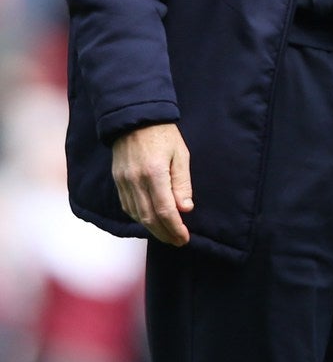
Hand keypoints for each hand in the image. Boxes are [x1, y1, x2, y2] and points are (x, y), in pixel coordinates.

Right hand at [112, 122, 192, 245]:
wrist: (134, 119)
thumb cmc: (164, 135)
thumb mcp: (181, 155)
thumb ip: (182, 183)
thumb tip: (185, 209)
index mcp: (154, 173)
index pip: (164, 210)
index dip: (174, 227)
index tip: (184, 238)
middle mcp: (135, 181)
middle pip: (149, 217)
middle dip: (164, 233)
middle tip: (178, 242)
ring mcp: (123, 182)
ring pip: (136, 215)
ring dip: (152, 229)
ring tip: (167, 235)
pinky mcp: (117, 181)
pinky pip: (127, 206)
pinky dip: (139, 218)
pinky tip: (151, 222)